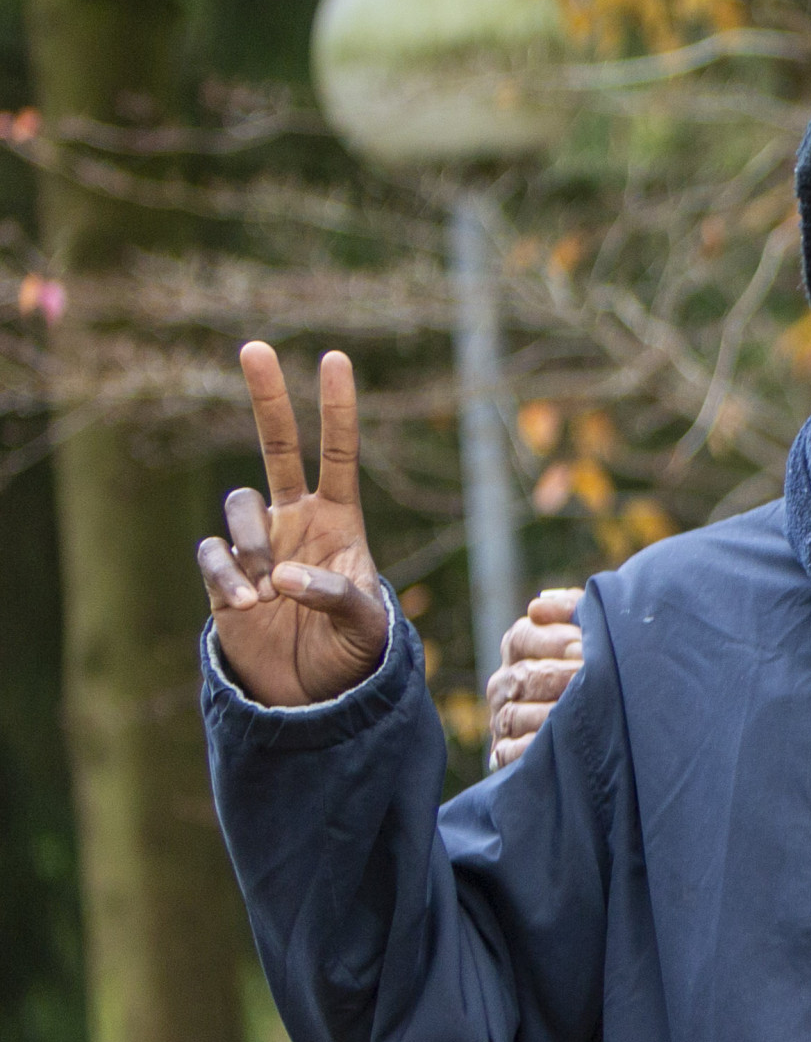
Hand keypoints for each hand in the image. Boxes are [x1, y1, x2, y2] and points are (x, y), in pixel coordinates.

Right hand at [198, 343, 397, 708]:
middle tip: (255, 347)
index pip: (339, 453)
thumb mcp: (366, 625)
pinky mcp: (223, 574)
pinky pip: (213, 554)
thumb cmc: (352, 652)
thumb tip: (285, 576)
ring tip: (270, 593)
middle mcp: (295, 521)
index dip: (336, 409)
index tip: (334, 359)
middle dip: (267, 398)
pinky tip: (247, 604)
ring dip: (252, 544)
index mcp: (339, 520)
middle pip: (277, 447)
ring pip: (238, 506)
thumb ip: (337, 595)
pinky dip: (227, 574)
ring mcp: (256, 544)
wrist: (312, 694)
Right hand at [486, 587, 587, 768]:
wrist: (596, 729)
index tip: (583, 645)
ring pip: (516, 715)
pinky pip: (510, 752)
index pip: (522, 636)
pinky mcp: (505, 753)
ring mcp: (502, 719)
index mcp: (518, 648)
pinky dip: (531, 749)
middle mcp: (504, 682)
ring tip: (581, 714)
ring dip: (550, 714)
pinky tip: (557, 744)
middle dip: (559, 677)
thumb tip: (540, 606)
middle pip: (523, 676)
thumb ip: (571, 610)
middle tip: (588, 678)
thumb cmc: (594, 666)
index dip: (553, 640)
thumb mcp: (585, 633)